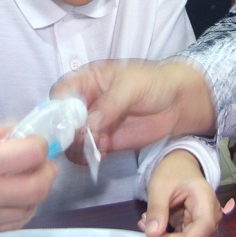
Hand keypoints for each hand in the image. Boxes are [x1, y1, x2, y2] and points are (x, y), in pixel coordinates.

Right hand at [0, 120, 56, 236]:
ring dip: (37, 191)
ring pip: (30, 210)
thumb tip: (17, 132)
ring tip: (27, 174)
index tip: (34, 137)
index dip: (40, 142)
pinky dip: (22, 209)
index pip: (32, 154)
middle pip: (39, 187)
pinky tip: (14, 194)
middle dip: (47, 169)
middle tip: (40, 157)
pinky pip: (11, 224)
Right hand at [51, 59, 216, 153]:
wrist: (178, 102)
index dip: (57, 106)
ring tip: (98, 145)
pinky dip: (90, 156)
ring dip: (78, 147)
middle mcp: (85, 102)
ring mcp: (94, 124)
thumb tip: (88, 123)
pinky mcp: (105, 141)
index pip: (60, 93)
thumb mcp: (132, 86)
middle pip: (61, 119)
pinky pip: (87, 152)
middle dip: (66, 132)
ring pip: (71, 139)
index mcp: (87, 80)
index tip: (64, 121)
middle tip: (82, 138)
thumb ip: (110, 103)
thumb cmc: (154, 82)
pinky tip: (103, 152)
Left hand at [139, 150, 219, 236]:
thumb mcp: (159, 186)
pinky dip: (167, 233)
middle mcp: (211, 213)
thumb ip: (157, 210)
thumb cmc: (173, 170)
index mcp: (206, 199)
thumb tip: (152, 234)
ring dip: (166, 236)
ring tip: (147, 221)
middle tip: (145, 226)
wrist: (180, 164)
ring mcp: (204, 220)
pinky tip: (154, 221)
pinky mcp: (195, 224)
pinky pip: (183, 235)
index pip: (203, 228)